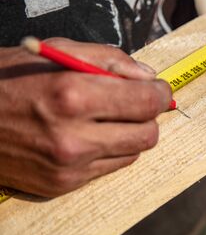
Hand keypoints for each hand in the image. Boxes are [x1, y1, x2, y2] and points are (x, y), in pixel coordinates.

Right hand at [0, 38, 171, 196]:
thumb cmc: (7, 78)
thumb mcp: (57, 51)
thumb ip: (110, 59)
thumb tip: (148, 75)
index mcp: (73, 95)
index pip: (146, 101)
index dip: (161, 93)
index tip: (159, 89)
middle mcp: (73, 137)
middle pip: (147, 133)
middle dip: (148, 114)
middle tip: (136, 102)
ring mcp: (68, 166)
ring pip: (134, 152)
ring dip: (130, 133)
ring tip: (108, 117)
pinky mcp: (62, 184)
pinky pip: (111, 167)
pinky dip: (111, 149)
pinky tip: (92, 134)